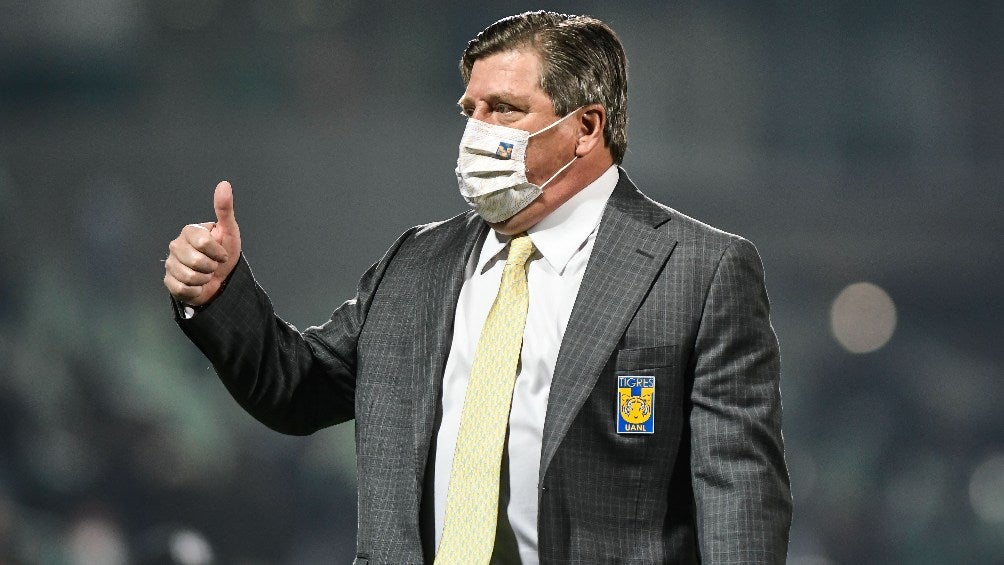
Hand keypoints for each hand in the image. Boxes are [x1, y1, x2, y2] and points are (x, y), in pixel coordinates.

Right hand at [163, 181, 241, 306]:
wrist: (222, 280)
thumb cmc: (224, 253)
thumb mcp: (229, 231)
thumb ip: (225, 209)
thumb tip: (224, 184)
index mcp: (189, 231)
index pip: (203, 242)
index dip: (217, 252)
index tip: (222, 254)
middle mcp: (176, 245)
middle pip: (196, 261)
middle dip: (211, 266)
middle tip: (213, 265)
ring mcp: (171, 263)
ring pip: (190, 277)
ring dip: (204, 279)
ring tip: (206, 274)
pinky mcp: (169, 281)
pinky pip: (183, 288)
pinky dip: (196, 290)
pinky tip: (198, 285)